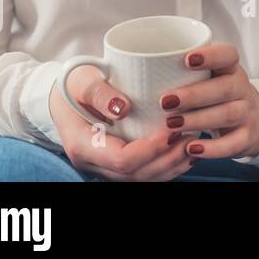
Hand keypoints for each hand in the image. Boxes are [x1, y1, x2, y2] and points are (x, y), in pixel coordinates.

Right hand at [48, 65, 193, 180]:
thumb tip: (123, 108)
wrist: (65, 94)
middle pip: (135, 174)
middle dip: (167, 159)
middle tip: (191, 136)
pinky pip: (142, 173)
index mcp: (82, 144)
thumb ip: (101, 93)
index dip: (151, 148)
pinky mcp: (116, 162)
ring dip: (170, 165)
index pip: (122, 159)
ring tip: (193, 144)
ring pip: (141, 178)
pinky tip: (185, 152)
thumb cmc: (75, 83)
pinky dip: (166, 166)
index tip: (172, 129)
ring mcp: (104, 166)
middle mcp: (93, 162)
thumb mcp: (83, 80)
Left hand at [159, 43, 258, 160]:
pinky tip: (190, 148)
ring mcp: (247, 112)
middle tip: (165, 101)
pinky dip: (213, 148)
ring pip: (228, 114)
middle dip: (195, 94)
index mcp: (230, 69)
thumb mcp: (208, 79)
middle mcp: (241, 88)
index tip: (186, 59)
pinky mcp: (247, 136)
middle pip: (225, 87)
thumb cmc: (215, 97)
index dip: (211, 56)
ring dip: (198, 120)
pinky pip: (233, 143)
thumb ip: (182, 74)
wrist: (250, 121)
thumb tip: (134, 72)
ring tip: (171, 125)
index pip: (228, 55)